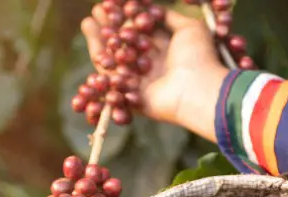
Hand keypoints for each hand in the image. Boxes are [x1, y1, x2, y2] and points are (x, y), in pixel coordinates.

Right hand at [81, 8, 228, 141]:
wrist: (199, 88)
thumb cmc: (199, 57)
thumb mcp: (190, 28)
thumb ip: (169, 17)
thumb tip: (152, 8)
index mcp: (166, 49)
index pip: (141, 30)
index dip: (127, 17)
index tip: (112, 3)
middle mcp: (152, 64)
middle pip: (126, 43)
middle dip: (110, 27)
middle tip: (95, 11)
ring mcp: (142, 81)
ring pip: (116, 60)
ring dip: (101, 42)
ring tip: (87, 23)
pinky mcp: (133, 96)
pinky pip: (114, 81)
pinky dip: (103, 65)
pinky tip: (93, 48)